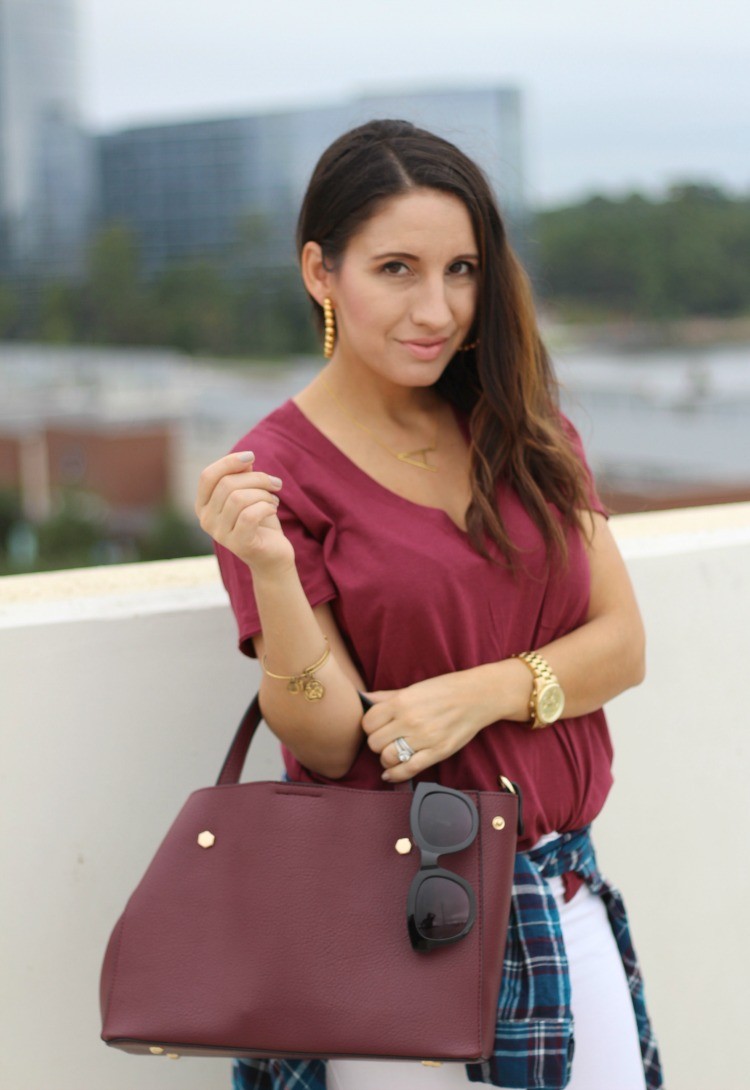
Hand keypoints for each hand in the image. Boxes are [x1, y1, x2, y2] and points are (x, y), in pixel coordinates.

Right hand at [195, 451, 294, 574]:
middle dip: (257, 478)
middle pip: (227, 485)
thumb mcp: (250, 493)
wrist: (272, 555)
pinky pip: (250, 515)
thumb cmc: (260, 521)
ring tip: (274, 500)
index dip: (229, 462)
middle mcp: (205, 520)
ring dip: (263, 493)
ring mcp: (219, 534)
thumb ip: (243, 476)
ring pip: (239, 498)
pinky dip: (266, 507)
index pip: (207, 476)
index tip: (252, 456)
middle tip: (275, 483)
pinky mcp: (238, 545)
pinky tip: (273, 509)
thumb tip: (246, 459)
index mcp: (203, 505)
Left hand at [361, 673, 486, 782]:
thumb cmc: (444, 689)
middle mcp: (410, 720)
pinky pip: (408, 770)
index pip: (368, 723)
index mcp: (401, 702)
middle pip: (375, 742)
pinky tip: (390, 773)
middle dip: (377, 743)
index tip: (377, 727)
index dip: (370, 727)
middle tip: (386, 740)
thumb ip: (385, 696)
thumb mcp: (412, 688)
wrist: (477, 696)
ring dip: (386, 758)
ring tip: (393, 753)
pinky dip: (395, 775)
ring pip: (388, 758)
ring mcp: (424, 738)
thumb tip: (362, 699)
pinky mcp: (438, 752)